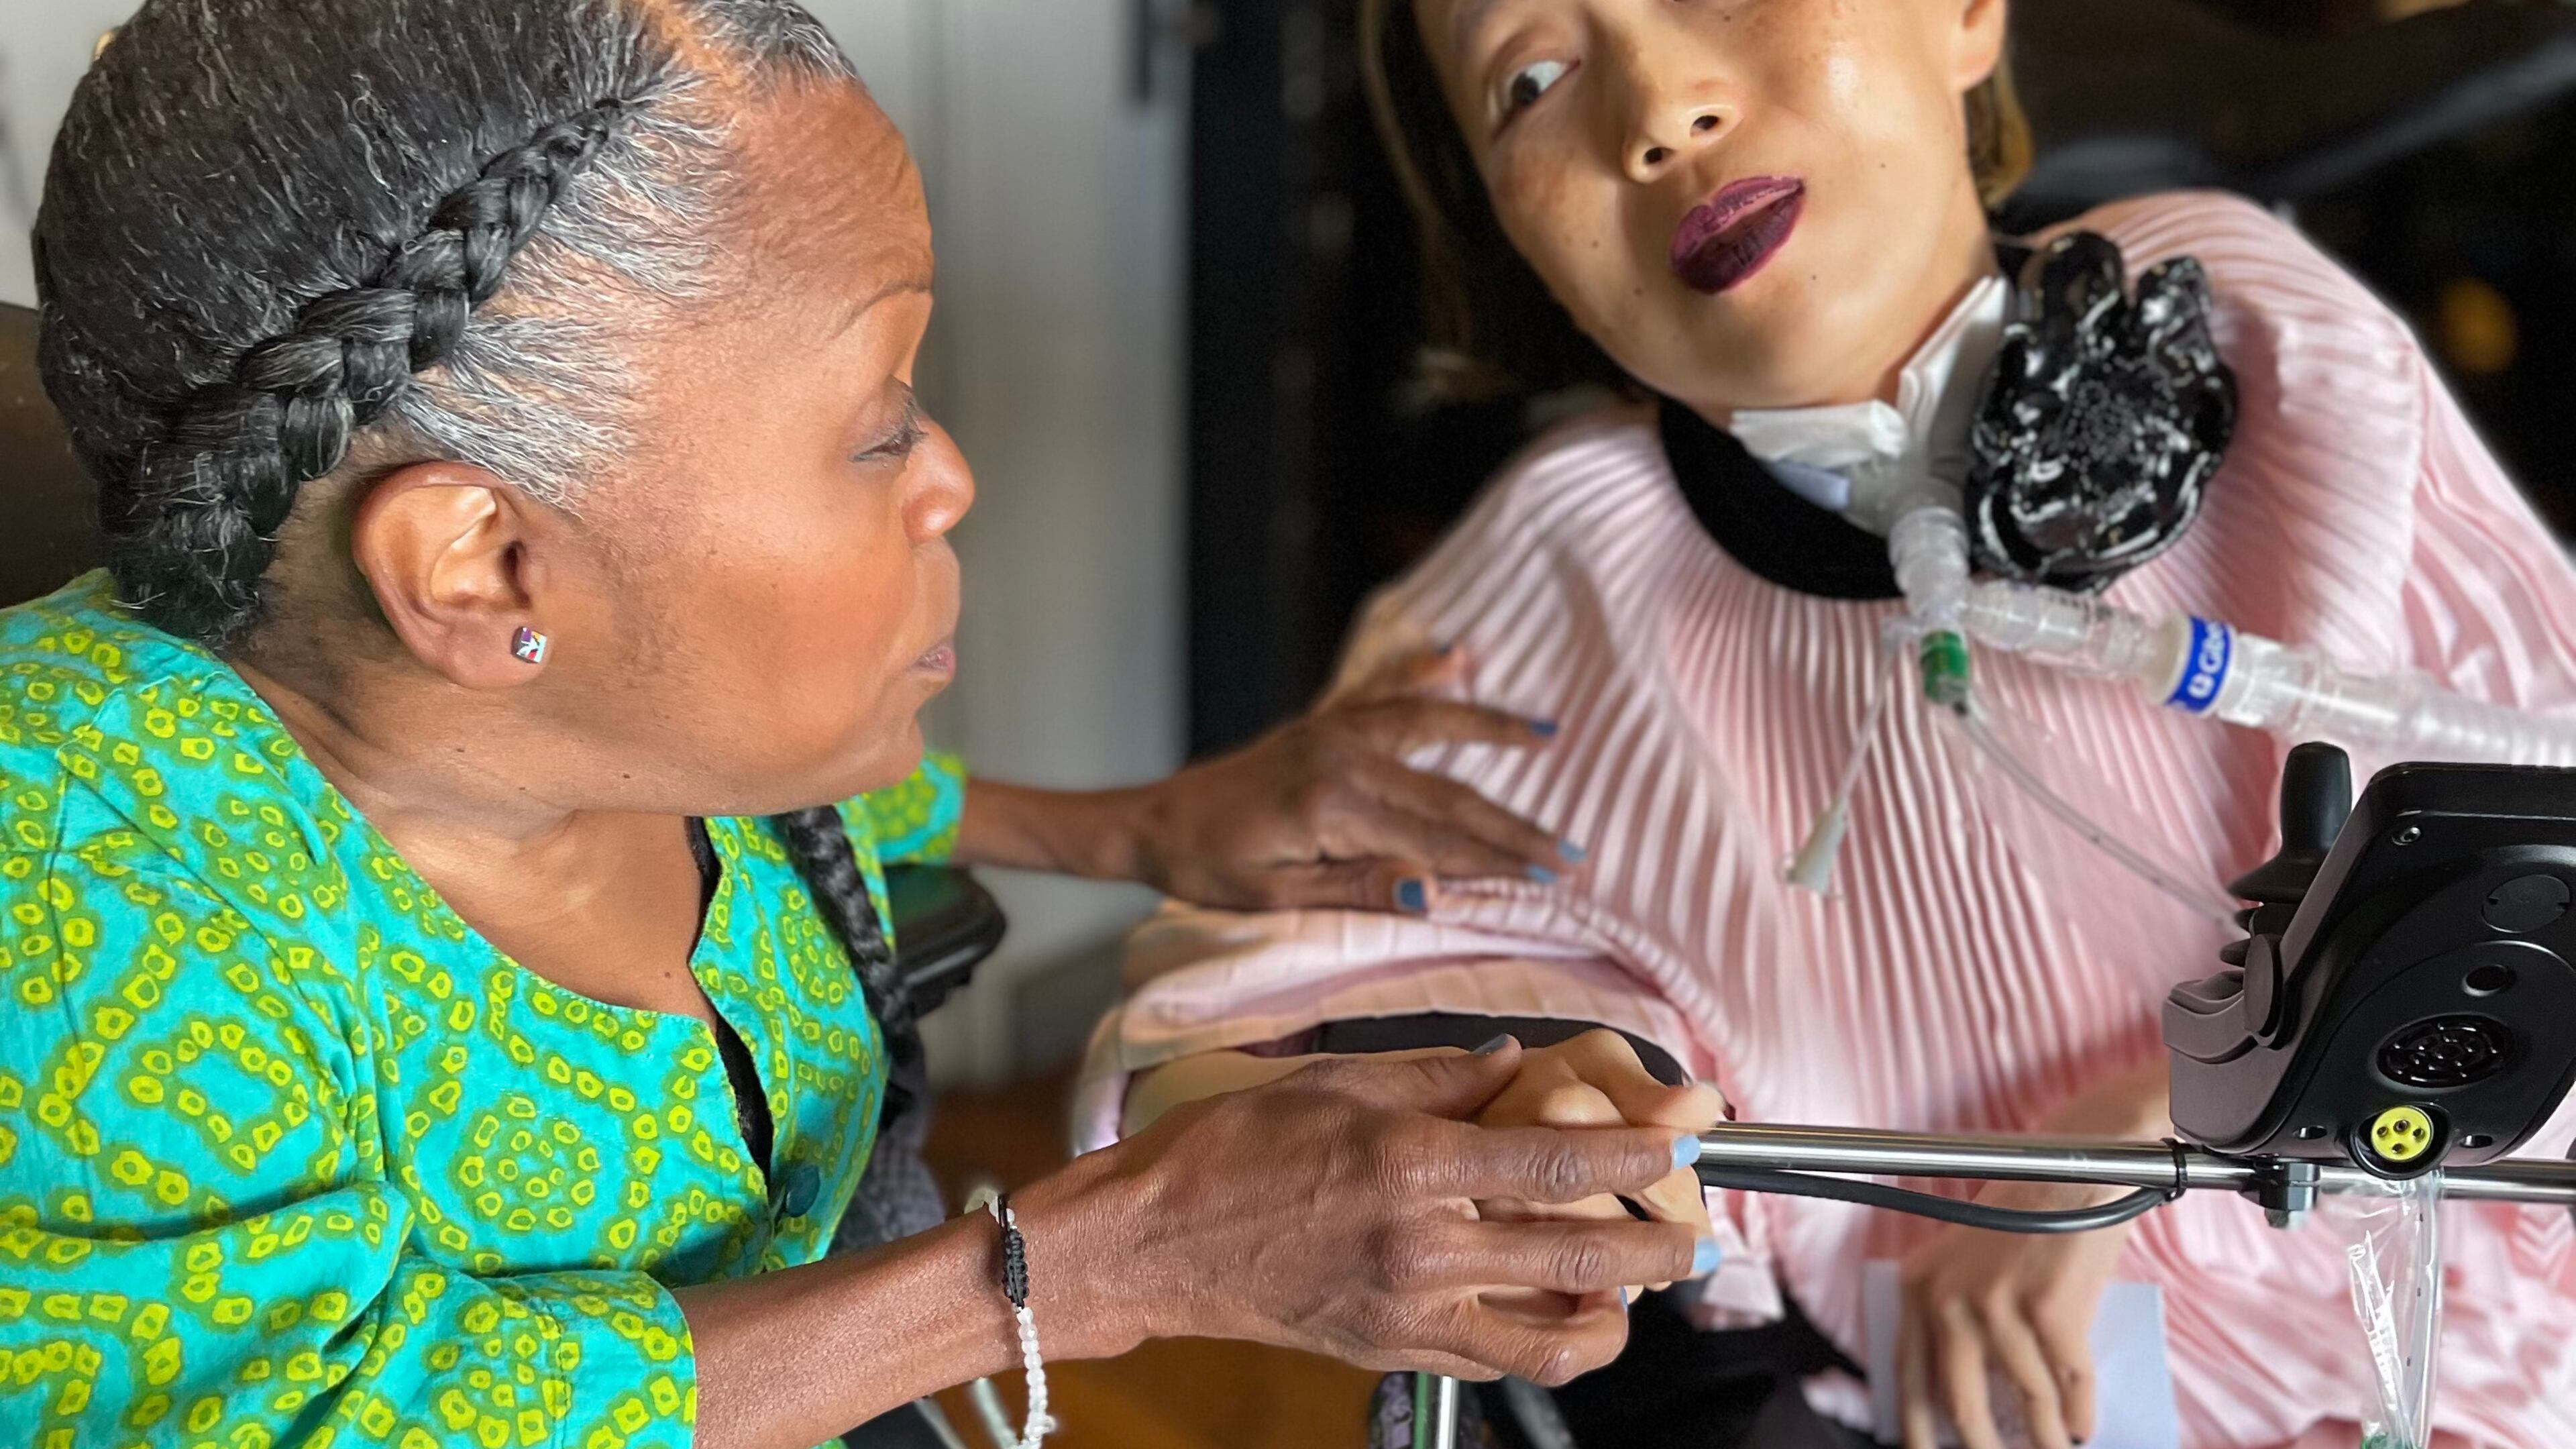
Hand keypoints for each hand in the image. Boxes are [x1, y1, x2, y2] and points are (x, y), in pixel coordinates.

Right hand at [1020, 1041, 1707, 1383]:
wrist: (1150, 1242)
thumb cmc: (1228, 1151)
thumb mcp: (1332, 1085)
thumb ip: (1436, 1077)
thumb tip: (1516, 1062)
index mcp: (1409, 1163)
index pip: (1555, 1163)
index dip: (1637, 1152)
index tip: (1686, 1138)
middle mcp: (1419, 1244)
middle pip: (1578, 1252)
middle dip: (1659, 1244)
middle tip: (1700, 1231)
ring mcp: (1407, 1308)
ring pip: (1549, 1335)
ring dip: (1615, 1316)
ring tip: (1645, 1291)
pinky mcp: (1390, 1349)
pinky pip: (1494, 1361)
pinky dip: (1545, 1343)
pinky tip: (1568, 1317)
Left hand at [1126, 646, 1574, 911]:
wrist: (1155, 820)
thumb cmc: (1208, 868)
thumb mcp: (1275, 897)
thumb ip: (1357, 888)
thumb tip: (1433, 893)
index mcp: (1330, 806)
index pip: (1433, 840)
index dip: (1495, 862)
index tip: (1550, 876)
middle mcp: (1340, 756)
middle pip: (1446, 792)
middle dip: (1511, 823)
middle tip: (1570, 847)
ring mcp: (1333, 730)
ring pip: (1429, 724)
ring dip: (1490, 727)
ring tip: (1547, 731)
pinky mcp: (1323, 720)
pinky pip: (1382, 689)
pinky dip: (1420, 670)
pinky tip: (1456, 655)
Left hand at [1896, 1181, 2131, 1448]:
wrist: (2073, 1170)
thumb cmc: (2027, 1218)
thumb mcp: (1970, 1266)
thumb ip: (1959, 1320)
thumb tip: (1968, 1399)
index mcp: (1919, 1288)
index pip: (1907, 1376)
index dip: (1915, 1426)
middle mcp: (1947, 1299)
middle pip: (1959, 1403)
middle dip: (1980, 1445)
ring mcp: (1996, 1305)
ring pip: (2024, 1399)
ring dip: (2044, 1435)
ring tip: (2054, 1447)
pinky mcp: (2046, 1309)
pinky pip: (2067, 1381)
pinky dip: (2079, 1409)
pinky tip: (2082, 1424)